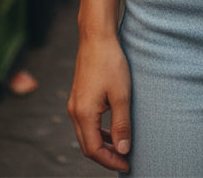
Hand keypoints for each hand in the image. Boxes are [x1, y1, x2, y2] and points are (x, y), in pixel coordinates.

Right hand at [68, 34, 132, 172]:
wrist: (96, 37)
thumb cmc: (110, 62)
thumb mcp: (121, 94)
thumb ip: (122, 124)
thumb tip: (123, 150)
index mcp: (83, 114)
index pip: (94, 150)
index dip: (110, 161)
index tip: (127, 164)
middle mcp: (74, 111)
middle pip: (87, 146)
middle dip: (105, 156)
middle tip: (124, 160)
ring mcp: (74, 104)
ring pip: (86, 134)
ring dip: (102, 144)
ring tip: (120, 148)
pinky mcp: (78, 96)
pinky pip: (85, 122)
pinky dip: (98, 131)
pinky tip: (111, 129)